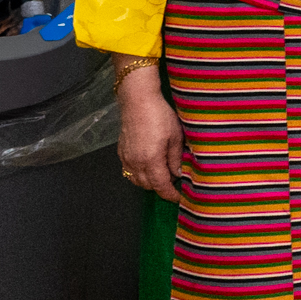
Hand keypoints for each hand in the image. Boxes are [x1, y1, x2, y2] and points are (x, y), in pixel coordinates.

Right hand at [116, 69, 185, 203]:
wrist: (137, 101)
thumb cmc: (160, 116)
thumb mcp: (175, 136)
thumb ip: (176, 158)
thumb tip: (178, 173)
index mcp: (151, 160)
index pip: (160, 185)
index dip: (170, 194)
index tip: (179, 198)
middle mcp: (135, 163)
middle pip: (147, 185)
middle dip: (161, 188)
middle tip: (174, 183)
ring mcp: (126, 158)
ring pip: (136, 180)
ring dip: (149, 182)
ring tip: (163, 175)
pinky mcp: (121, 152)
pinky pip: (128, 171)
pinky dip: (139, 174)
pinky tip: (149, 167)